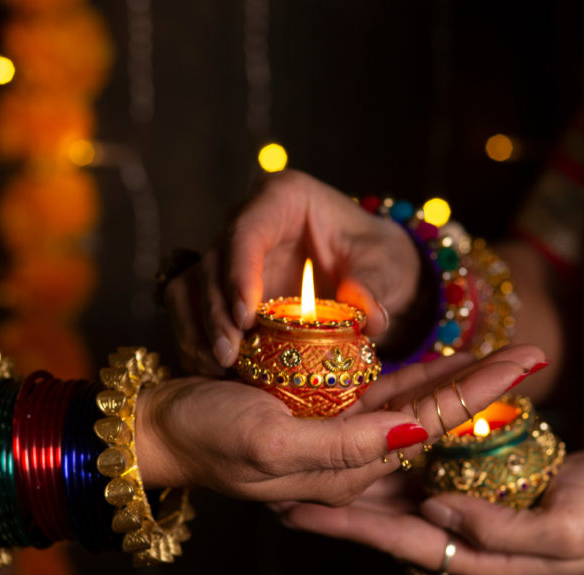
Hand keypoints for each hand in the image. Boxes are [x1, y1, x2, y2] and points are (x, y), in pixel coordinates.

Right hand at [134, 344, 545, 504]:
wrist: (158, 431)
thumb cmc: (206, 437)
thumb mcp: (271, 445)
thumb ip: (344, 447)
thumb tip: (415, 433)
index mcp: (348, 471)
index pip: (430, 427)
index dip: (480, 394)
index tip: (528, 364)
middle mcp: (353, 458)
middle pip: (434, 417)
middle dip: (486, 388)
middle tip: (533, 354)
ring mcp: (339, 436)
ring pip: (414, 404)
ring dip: (458, 380)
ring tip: (503, 357)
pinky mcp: (320, 415)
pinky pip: (380, 396)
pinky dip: (415, 378)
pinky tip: (441, 363)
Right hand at [166, 170, 421, 371]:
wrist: (372, 273)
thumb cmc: (378, 256)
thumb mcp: (386, 265)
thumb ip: (374, 286)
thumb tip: (367, 315)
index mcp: (283, 198)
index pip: (247, 230)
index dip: (239, 273)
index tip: (246, 317)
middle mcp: (248, 220)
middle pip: (214, 261)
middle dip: (216, 310)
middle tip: (229, 353)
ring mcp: (233, 254)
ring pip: (196, 284)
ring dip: (203, 326)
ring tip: (222, 365)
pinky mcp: (226, 285)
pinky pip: (196, 307)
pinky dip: (201, 336)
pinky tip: (216, 368)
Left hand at [281, 448, 583, 574]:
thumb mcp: (566, 530)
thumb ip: (499, 529)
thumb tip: (435, 511)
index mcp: (481, 559)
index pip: (398, 539)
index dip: (345, 524)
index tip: (295, 510)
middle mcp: (467, 540)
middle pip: (387, 521)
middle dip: (335, 506)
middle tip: (279, 490)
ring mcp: (476, 513)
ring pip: (403, 497)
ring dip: (357, 485)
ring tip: (309, 470)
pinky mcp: (487, 487)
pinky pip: (432, 473)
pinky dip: (397, 460)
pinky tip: (371, 446)